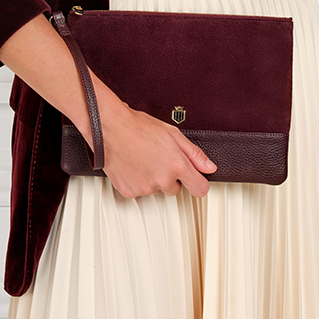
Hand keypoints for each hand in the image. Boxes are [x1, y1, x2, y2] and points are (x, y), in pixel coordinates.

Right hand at [97, 96, 217, 199]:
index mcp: (177, 165)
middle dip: (169, 177)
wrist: (109, 127)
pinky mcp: (129, 191)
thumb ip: (194, 154)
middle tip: (157, 160)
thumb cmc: (137, 127)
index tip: (193, 180)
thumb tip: (209, 167)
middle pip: (175, 189)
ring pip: (155, 189)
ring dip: (151, 179)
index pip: (200, 188)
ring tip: (141, 159)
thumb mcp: (172, 134)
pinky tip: (132, 166)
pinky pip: (138, 191)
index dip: (197, 183)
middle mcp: (163, 180)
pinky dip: (136, 182)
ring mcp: (145, 188)